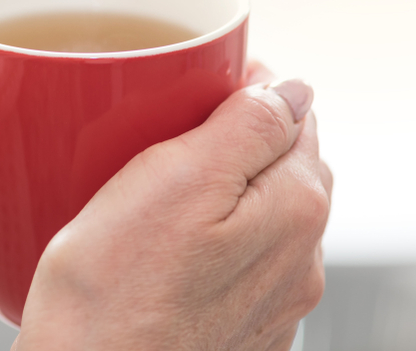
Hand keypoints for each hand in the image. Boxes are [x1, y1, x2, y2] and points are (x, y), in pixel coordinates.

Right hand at [15, 63, 331, 350]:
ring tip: (165, 187)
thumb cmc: (114, 288)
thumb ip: (248, 126)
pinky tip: (169, 245)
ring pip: (264, 213)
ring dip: (230, 188)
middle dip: (242, 138)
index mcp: (295, 209)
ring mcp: (274, 302)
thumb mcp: (176, 176)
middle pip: (285, 165)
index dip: (245, 92)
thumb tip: (292, 89)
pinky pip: (242, 259)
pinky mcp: (243, 330)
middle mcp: (300, 261)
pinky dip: (217, 236)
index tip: (194, 91)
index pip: (295, 116)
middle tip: (172, 132)